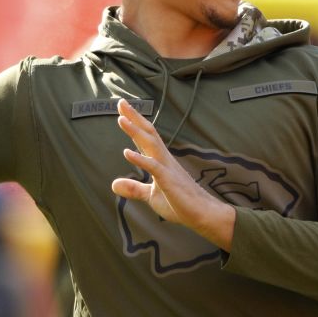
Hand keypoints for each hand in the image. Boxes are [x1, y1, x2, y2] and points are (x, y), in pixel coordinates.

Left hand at [110, 98, 235, 249]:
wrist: (203, 214)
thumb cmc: (180, 203)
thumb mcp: (151, 196)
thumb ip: (134, 189)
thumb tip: (114, 184)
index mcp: (160, 161)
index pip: (145, 137)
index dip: (134, 123)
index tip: (122, 109)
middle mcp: (164, 159)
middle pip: (148, 133)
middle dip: (135, 117)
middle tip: (121, 102)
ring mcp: (167, 168)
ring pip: (150, 145)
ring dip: (135, 131)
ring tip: (121, 119)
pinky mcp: (169, 181)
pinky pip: (153, 167)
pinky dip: (140, 159)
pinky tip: (127, 152)